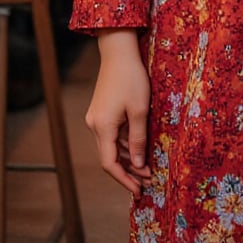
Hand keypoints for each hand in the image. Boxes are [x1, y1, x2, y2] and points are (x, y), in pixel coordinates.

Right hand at [86, 29, 151, 196]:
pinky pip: (111, 135)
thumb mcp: (140, 109)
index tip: (139, 190)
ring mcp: (96, 118)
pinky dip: (124, 144)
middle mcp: (94, 125)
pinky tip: (138, 148)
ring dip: (127, 158)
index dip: (124, 179)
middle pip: (109, 157)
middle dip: (128, 171)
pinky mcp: (100, 111)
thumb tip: (138, 164)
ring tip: (147, 168)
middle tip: (148, 181)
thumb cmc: (132, 78)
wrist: (118, 52)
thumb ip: (138, 139)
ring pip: (110, 146)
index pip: (109, 164)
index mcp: (102, 127)